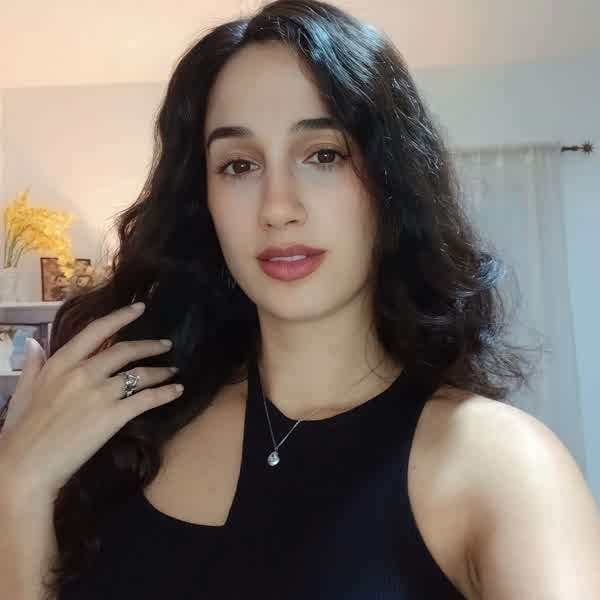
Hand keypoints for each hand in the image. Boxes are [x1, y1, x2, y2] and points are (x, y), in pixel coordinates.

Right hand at [0, 302, 182, 500]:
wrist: (26, 467)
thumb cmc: (21, 433)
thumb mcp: (23, 392)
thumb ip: (33, 365)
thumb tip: (35, 342)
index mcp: (60, 363)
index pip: (96, 331)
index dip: (121, 316)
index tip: (140, 308)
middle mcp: (82, 372)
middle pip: (125, 350)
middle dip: (150, 345)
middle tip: (166, 344)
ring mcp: (99, 393)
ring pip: (140, 374)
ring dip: (161, 371)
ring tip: (174, 370)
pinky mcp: (113, 416)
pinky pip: (147, 399)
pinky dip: (166, 393)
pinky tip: (177, 390)